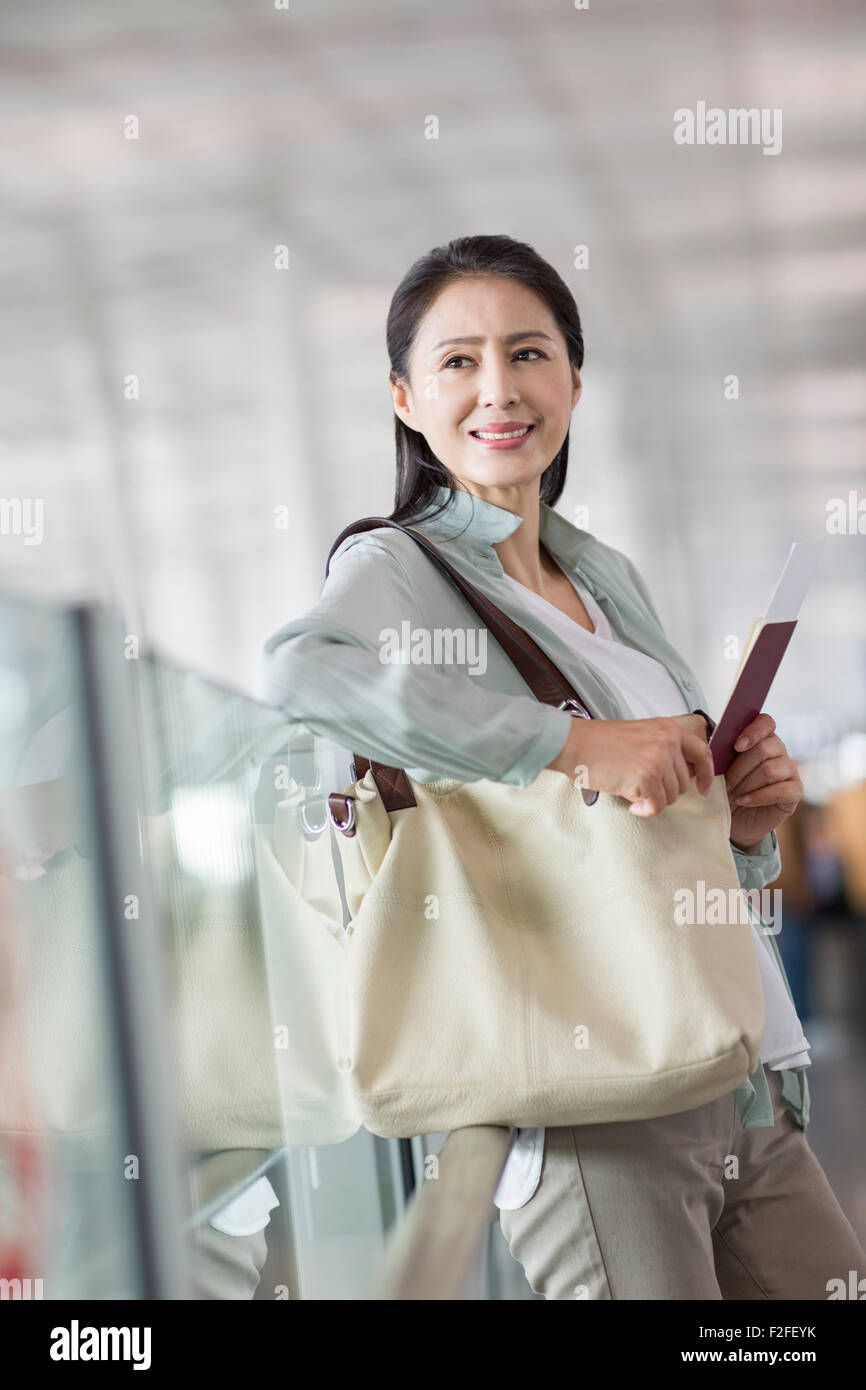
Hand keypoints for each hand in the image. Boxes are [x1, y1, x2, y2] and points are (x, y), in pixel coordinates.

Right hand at [546, 713, 714, 816]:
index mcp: (668, 729)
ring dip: (652, 800)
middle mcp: (668, 741)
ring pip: (671, 797)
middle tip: (641, 787)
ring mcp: (659, 759)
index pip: (701, 752)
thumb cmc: (599, 743)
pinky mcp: (647, 777)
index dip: (706, 774)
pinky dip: (644, 810)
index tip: (703, 788)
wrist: (574, 744)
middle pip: (683, 783)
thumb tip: (676, 777)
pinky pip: (657, 806)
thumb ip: (662, 749)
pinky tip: (630, 802)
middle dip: (664, 791)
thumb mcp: (640, 735)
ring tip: (631, 789)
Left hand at [724, 712, 801, 847]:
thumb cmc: (726, 789)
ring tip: (732, 795)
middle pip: (764, 749)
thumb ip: (721, 752)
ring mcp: (790, 771)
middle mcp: (779, 751)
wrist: (733, 818)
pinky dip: (758, 797)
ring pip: (770, 770)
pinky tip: (743, 801)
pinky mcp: (794, 791)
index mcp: (762, 738)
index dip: (752, 731)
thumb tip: (715, 744)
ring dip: (746, 784)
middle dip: (740, 768)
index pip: (765, 722)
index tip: (736, 746)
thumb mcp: (720, 768)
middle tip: (726, 782)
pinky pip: (780, 790)